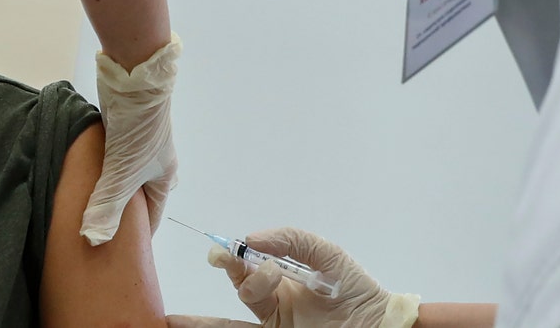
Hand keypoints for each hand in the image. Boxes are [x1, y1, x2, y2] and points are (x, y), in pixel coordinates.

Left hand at [80, 33, 180, 244]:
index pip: (152, 214)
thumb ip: (107, 207)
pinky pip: (111, 157)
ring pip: (123, 175)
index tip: (118, 249)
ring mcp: (139, 144)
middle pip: (137, 195)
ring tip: (86, 202)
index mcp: (164, 177)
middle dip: (120, 211)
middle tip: (97, 226)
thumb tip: (93, 240)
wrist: (135, 80)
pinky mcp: (123, 129)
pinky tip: (84, 172)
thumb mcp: (121, 175)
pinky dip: (100, 167)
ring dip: (108, 187)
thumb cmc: (137, 133)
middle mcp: (155, 162)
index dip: (136, 233)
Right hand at [206, 227, 419, 327]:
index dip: (233, 256)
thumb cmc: (358, 291)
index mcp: (283, 280)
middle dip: (227, 271)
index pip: (249, 267)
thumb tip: (253, 240)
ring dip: (203, 321)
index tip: (226, 249)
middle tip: (222, 258)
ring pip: (233, 319)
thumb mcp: (328, 255)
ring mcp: (276, 324)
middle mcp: (275, 304)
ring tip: (176, 321)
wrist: (382, 326)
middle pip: (240, 288)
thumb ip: (293, 240)